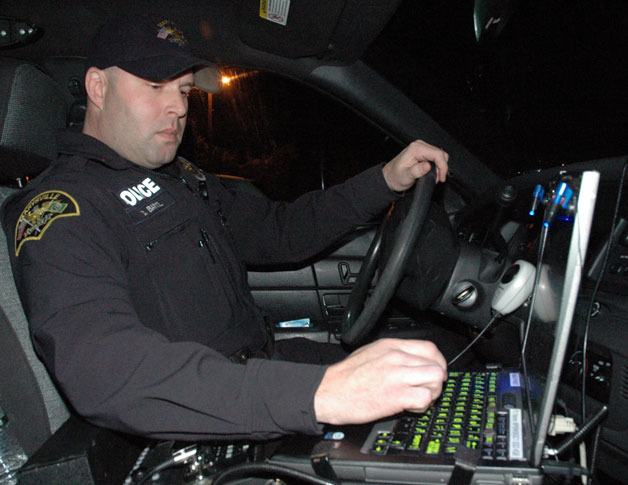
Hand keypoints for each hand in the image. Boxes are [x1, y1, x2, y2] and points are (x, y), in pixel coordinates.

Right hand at [314, 338, 446, 424]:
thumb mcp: (370, 352)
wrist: (330, 391)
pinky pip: (425, 398)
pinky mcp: (396, 396)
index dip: (437, 362)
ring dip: (432, 392)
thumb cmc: (346, 376)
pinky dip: (422, 405)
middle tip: (426, 389)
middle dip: (436, 381)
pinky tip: (410, 407)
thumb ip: (393, 354)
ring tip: (419, 398)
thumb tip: (411, 360)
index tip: (433, 372)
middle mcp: (397, 358)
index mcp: (391, 346)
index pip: (430, 348)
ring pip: (435, 379)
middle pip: (436, 365)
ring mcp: (397, 375)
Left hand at [382, 140, 448, 191]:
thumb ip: (417, 171)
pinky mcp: (424, 152)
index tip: (441, 177)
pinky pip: (436, 157)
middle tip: (437, 179)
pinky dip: (437, 166)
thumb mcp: (406, 176)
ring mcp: (422, 148)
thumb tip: (427, 166)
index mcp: (416, 149)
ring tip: (434, 177)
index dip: (442, 166)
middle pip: (441, 154)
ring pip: (440, 156)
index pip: (437, 154)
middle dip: (442, 168)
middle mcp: (419, 146)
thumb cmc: (395, 176)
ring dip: (440, 167)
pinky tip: (432, 173)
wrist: (390, 177)